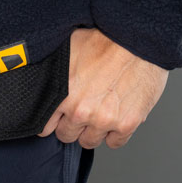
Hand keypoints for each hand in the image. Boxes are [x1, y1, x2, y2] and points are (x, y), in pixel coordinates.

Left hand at [37, 26, 168, 148]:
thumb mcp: (68, 48)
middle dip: (72, 125)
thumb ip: (54, 70)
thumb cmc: (105, 39)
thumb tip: (44, 75)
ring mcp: (104, 120)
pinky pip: (114, 142)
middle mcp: (81, 111)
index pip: (45, 126)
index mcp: (63, 94)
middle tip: (81, 110)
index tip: (57, 117)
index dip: (52, 121)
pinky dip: (114, 134)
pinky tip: (115, 117)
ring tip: (98, 112)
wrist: (136, 40)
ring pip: (89, 141)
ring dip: (92, 130)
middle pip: (67, 135)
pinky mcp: (126, 124)